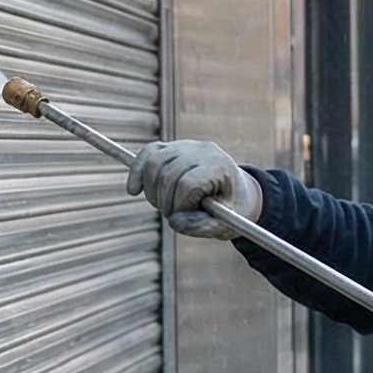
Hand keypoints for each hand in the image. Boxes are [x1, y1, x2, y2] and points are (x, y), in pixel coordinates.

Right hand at [126, 139, 262, 238]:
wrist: (238, 192)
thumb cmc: (232, 210)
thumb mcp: (225, 224)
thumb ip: (201, 227)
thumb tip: (173, 221)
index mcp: (220, 167)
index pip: (188, 183)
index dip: (181, 205)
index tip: (185, 217)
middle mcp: (202, 151)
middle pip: (168, 174)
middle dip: (165, 201)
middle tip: (171, 215)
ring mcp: (185, 146)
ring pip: (154, 163)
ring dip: (151, 191)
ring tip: (163, 205)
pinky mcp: (171, 148)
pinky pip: (147, 153)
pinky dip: (137, 171)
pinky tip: (133, 190)